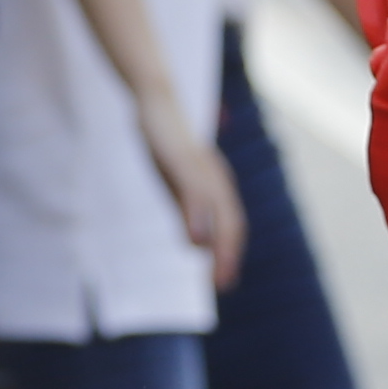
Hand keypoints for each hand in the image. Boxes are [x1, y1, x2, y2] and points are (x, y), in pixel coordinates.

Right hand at [145, 100, 248, 291]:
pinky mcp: (183, 162)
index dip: (230, 254)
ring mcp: (202, 170)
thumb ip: (189, 210)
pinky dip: (198, 219)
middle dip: (229, 256)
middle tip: (223, 285)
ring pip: (218, 212)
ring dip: (220, 245)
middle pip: (231, 223)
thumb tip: (198, 244)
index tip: (224, 281)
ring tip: (216, 272)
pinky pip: (194, 194)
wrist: (157, 103)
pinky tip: (194, 241)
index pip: (231, 225)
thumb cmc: (167, 143)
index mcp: (216, 185)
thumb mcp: (177, 182)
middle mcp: (216, 179)